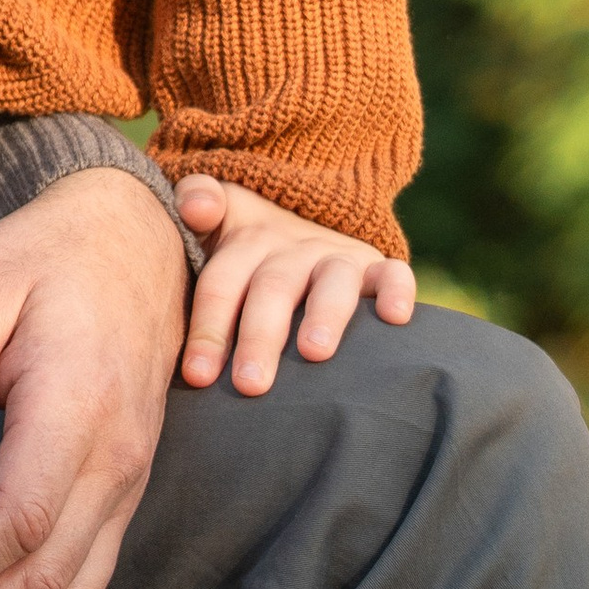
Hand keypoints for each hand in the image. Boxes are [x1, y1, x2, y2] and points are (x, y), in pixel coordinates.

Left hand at [174, 174, 416, 392]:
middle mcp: (292, 248)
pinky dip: (396, 291)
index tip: (197, 376)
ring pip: (332, 281)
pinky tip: (395, 318)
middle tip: (250, 385)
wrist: (306, 216)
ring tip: (314, 353)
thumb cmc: (247, 249)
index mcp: (246, 241)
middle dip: (259, 338)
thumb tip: (196, 207)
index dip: (208, 329)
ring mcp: (337, 257)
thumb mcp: (214, 222)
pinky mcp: (377, 268)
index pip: (221, 283)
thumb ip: (193, 203)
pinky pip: (393, 274)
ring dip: (323, 314)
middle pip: (272, 288)